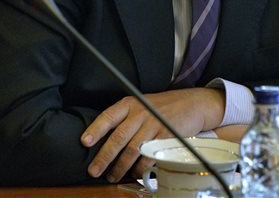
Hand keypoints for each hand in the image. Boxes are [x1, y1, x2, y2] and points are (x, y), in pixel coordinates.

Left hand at [81, 87, 224, 181]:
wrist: (193, 103)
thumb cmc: (164, 106)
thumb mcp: (143, 104)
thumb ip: (126, 118)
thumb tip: (104, 139)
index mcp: (132, 103)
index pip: (109, 115)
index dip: (96, 128)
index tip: (85, 141)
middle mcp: (141, 112)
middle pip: (119, 137)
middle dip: (104, 156)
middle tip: (94, 170)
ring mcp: (154, 124)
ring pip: (132, 150)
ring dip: (120, 166)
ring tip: (112, 176)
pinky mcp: (166, 136)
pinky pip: (149, 156)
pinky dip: (140, 168)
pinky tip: (134, 173)